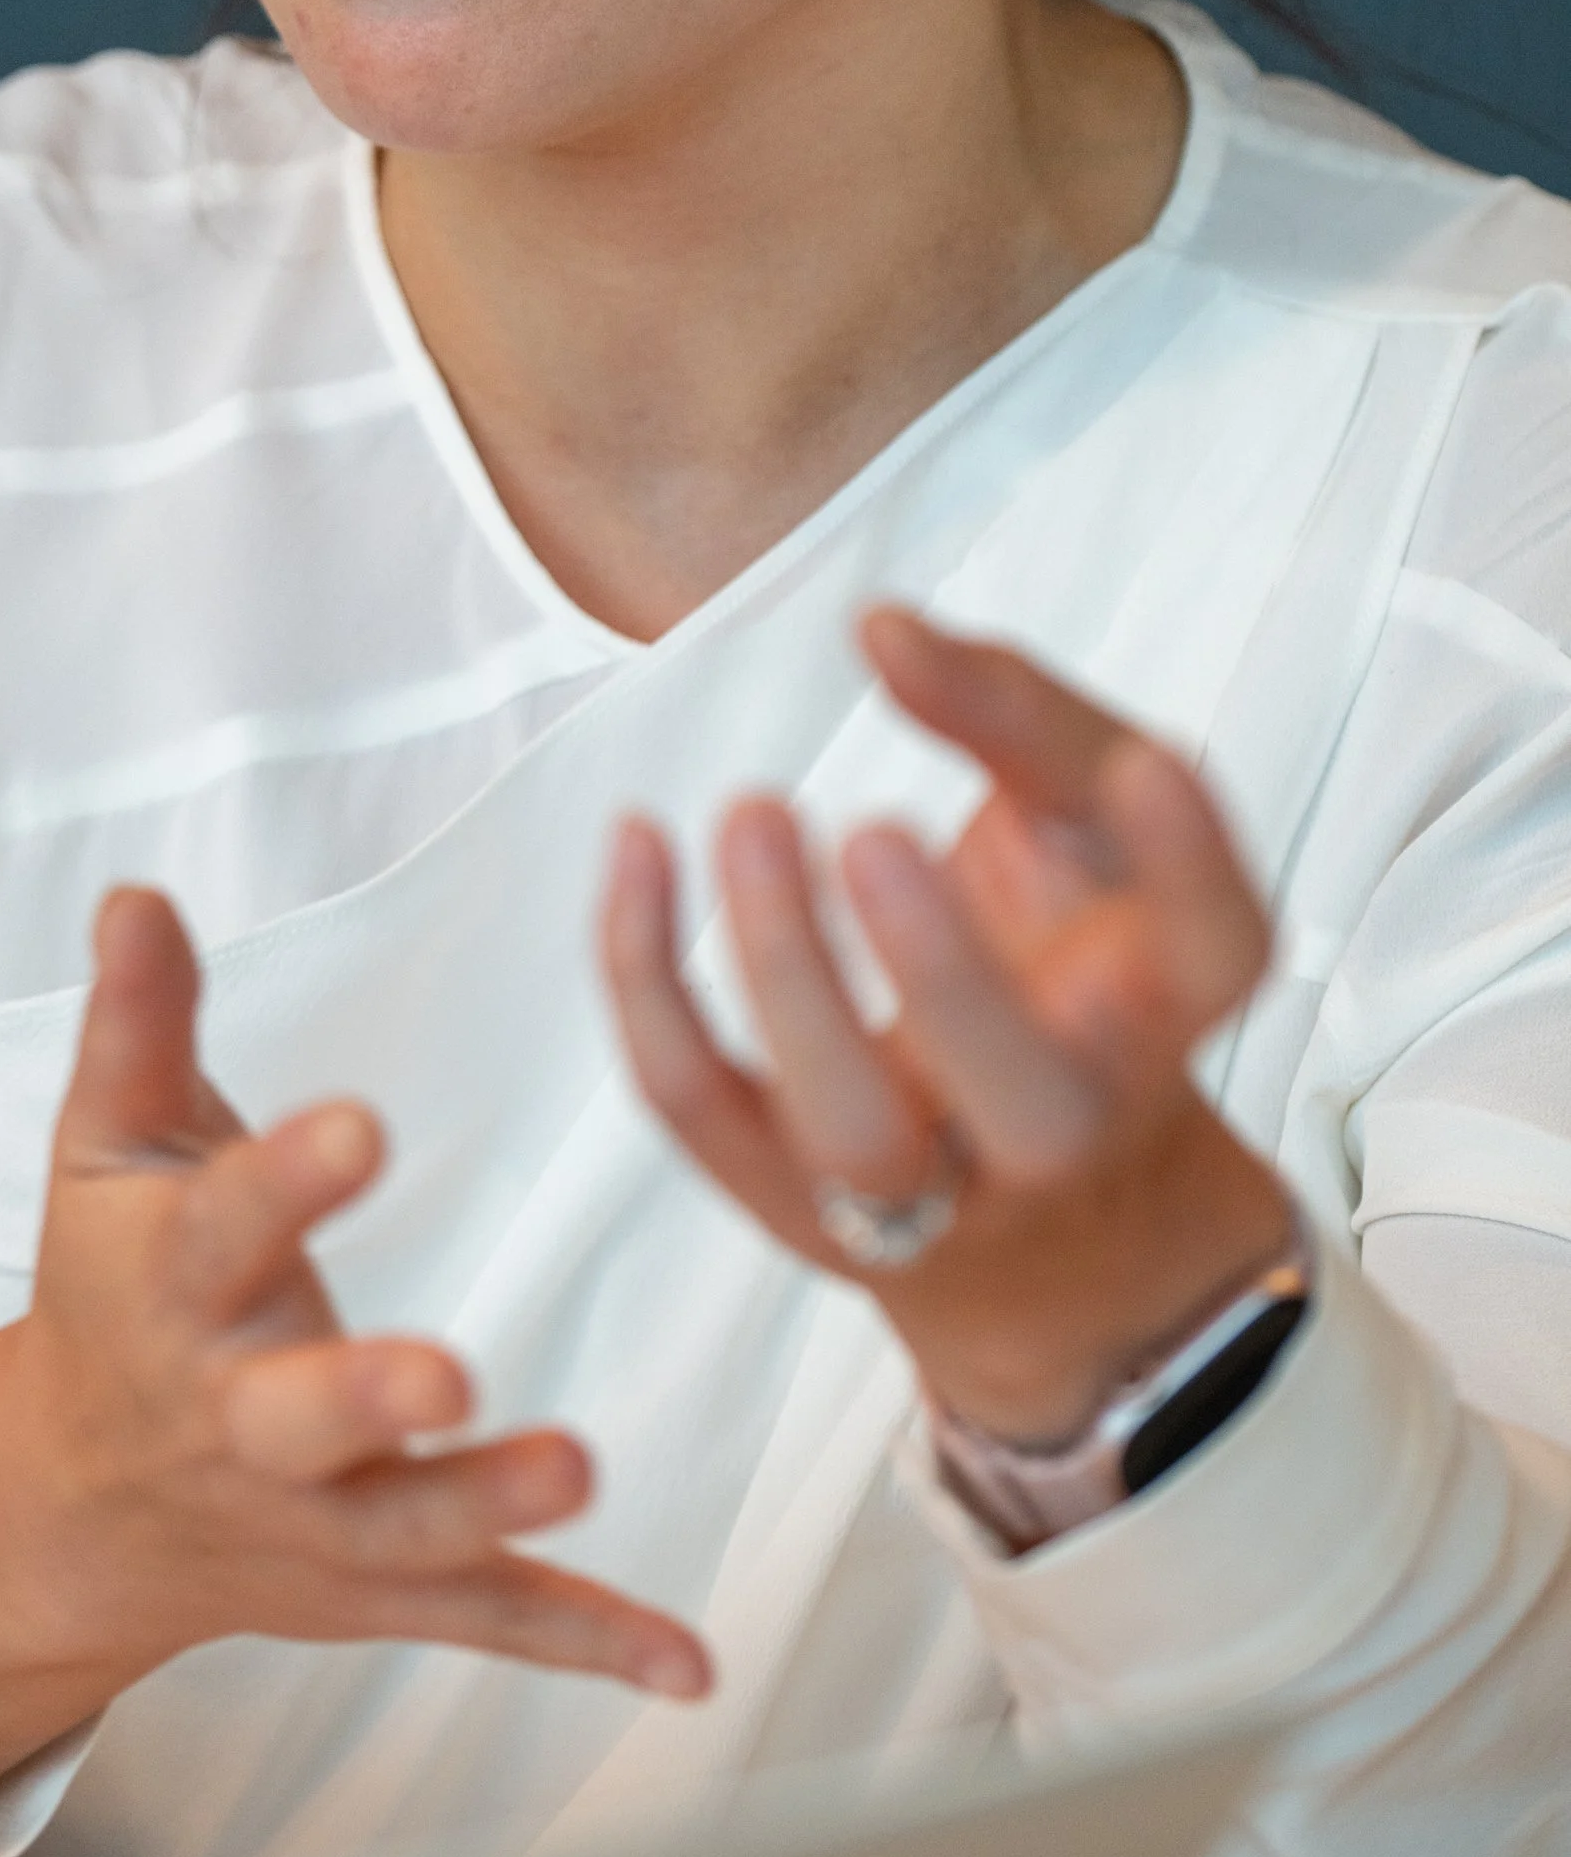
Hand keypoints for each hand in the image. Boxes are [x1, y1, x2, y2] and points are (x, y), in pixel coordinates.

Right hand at [0, 885, 707, 1847]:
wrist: (69, 1503)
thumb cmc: (112, 1284)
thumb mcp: (107, 1144)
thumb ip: (141, 1020)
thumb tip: (139, 894)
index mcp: (173, 1287)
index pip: (228, 1224)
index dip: (291, 1180)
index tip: (363, 1128)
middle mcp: (238, 1415)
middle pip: (300, 1416)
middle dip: (369, 1397)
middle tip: (447, 1373)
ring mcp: (313, 1514)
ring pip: (404, 1527)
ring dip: (488, 1503)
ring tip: (577, 1467)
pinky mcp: (378, 1585)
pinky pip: (487, 1617)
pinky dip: (586, 1641)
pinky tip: (683, 1662)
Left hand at [600, 607, 1290, 1448]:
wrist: (1052, 1226)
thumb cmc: (1066, 963)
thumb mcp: (1079, 825)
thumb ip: (1008, 709)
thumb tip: (881, 630)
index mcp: (1163, 1008)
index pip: (1218, 951)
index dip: (1191, 863)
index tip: (1146, 760)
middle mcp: (1065, 1122)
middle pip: (1031, 1102)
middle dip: (947, 977)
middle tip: (878, 832)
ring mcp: (929, 1185)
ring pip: (854, 1132)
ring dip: (787, 974)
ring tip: (754, 812)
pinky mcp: (793, 1197)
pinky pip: (702, 1110)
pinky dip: (644, 984)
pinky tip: (637, 846)